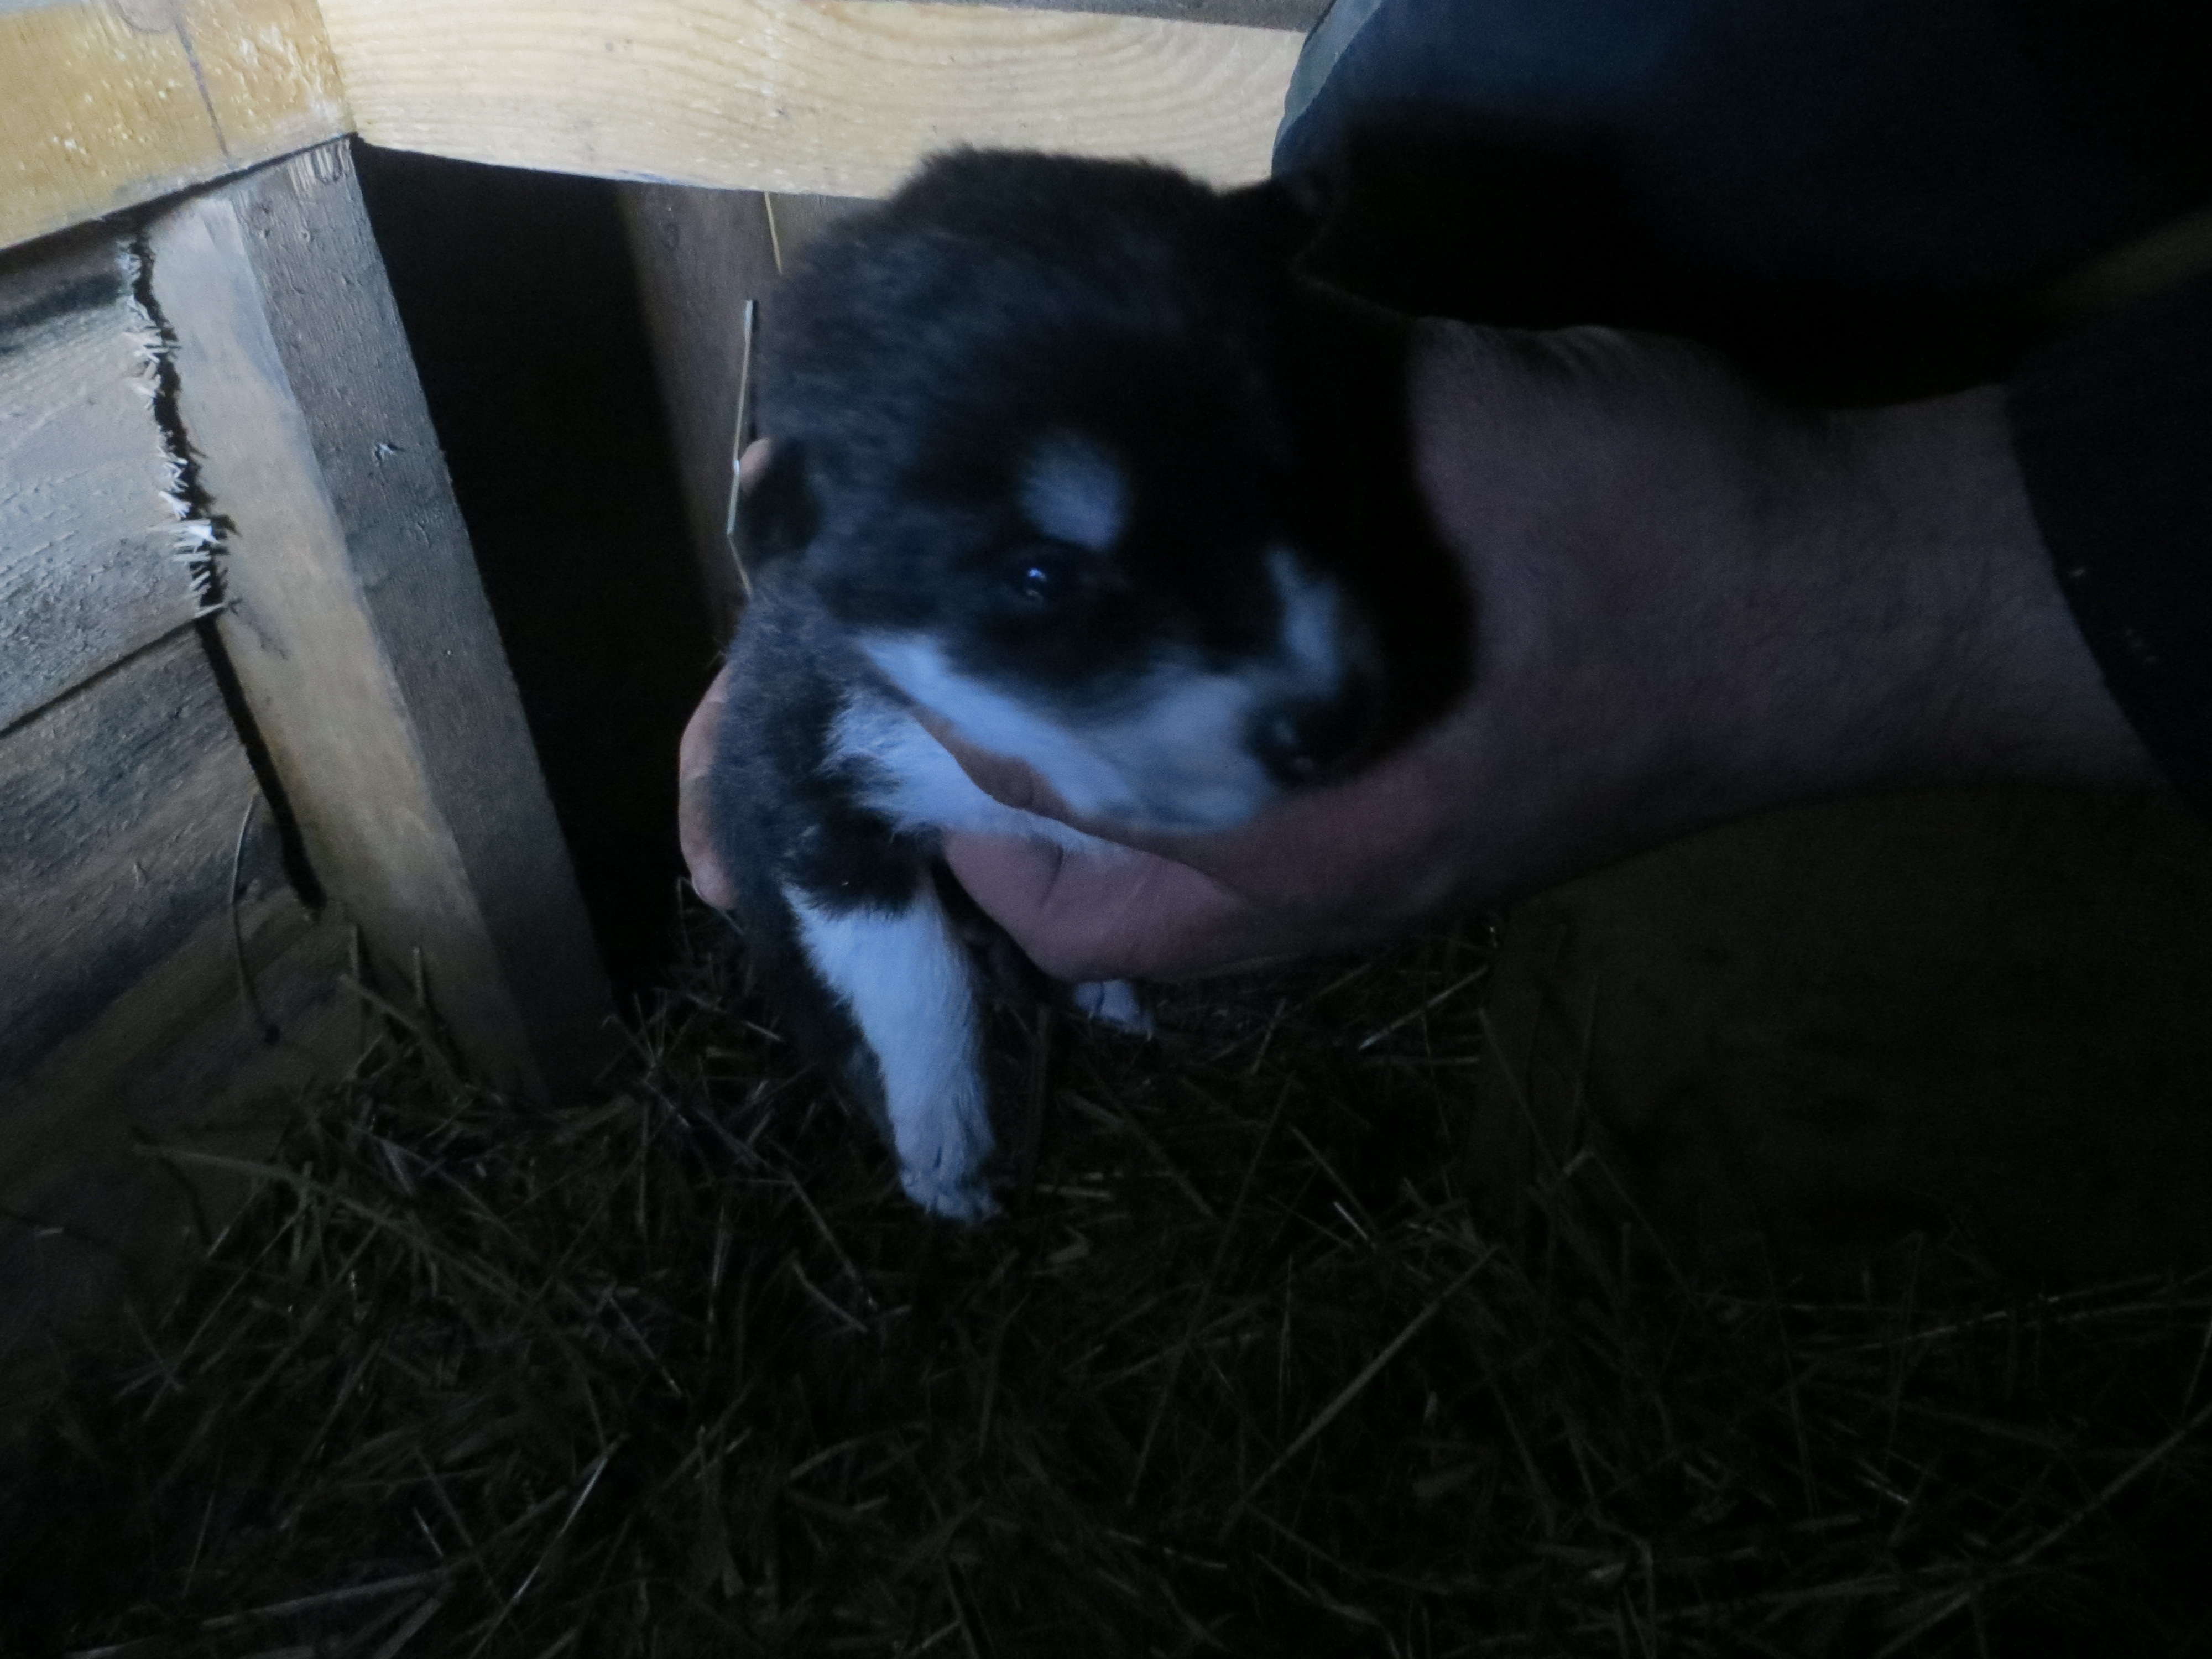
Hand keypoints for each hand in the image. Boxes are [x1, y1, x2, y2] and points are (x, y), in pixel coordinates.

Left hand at [935, 318, 2153, 980]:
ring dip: (1083, 837)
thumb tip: (1164, 341)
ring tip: (1015, 714)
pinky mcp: (1429, 842)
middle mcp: (1338, 890)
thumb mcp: (1473, 425)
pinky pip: (1254, 868)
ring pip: (1175, 916)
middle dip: (997, 837)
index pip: (1068, 867)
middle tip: (937, 709)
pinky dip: (1175, 812)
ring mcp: (1389, 882)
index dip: (959, 776)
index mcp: (1325, 833)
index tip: (904, 665)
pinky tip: (1156, 706)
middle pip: (1098, 934)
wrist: (1863, 606)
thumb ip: (1298, 399)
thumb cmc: (1677, 536)